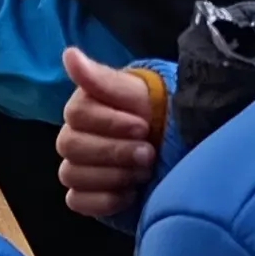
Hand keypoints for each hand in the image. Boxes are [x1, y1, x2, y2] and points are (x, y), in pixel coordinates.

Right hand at [56, 47, 159, 218]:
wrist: (186, 148)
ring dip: (112, 175)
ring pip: (72, 174)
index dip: (109, 122)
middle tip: (148, 153)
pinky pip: (77, 201)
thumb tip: (69, 54)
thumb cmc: (163, 115)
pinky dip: (104, 199)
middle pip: (70, 146)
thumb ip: (103, 78)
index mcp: (86, 108)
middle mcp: (76, 137)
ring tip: (145, 172)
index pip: (76, 115)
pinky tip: (131, 193)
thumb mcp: (141, 92)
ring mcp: (80, 168)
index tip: (141, 126)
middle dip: (114, 151)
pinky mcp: (88, 197)